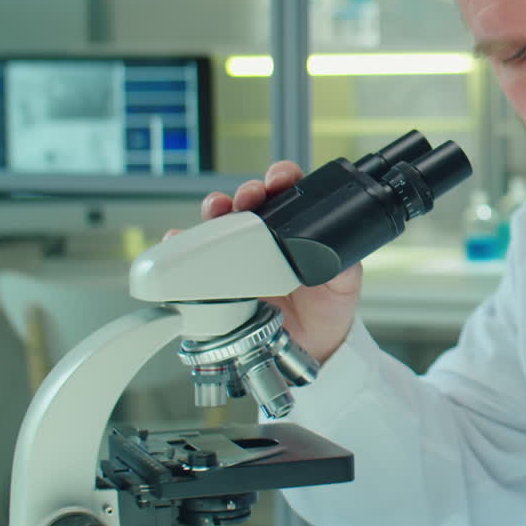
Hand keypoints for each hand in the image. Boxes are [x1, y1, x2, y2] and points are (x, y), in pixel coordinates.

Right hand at [199, 161, 363, 363]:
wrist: (309, 346)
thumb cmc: (327, 308)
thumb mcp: (344, 285)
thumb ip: (346, 269)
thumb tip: (340, 257)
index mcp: (298, 229)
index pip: (290, 192)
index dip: (283, 178)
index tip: (279, 180)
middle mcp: (267, 236)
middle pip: (251, 201)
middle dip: (247, 191)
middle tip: (248, 197)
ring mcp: (241, 254)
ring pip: (222, 221)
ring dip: (215, 208)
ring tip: (216, 210)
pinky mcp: (219, 276)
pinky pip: (196, 255)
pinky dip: (184, 242)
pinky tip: (180, 239)